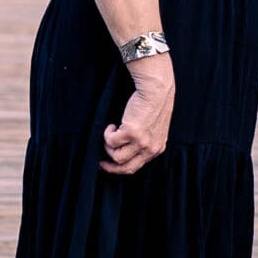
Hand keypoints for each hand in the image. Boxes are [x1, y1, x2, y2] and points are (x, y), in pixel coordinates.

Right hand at [101, 58, 174, 174]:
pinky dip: (107, 133)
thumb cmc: (153, 104)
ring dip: (109, 146)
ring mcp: (141, 142)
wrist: (155, 90)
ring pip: (117, 157)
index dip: (121, 167)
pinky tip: (112, 124)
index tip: (110, 164)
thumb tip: (127, 149)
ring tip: (111, 132)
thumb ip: (145, 141)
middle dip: (111, 167)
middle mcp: (150, 149)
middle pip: (127, 168)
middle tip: (101, 163)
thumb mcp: (154, 128)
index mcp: (157, 149)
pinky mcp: (131, 132)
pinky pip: (111, 141)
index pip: (137, 166)